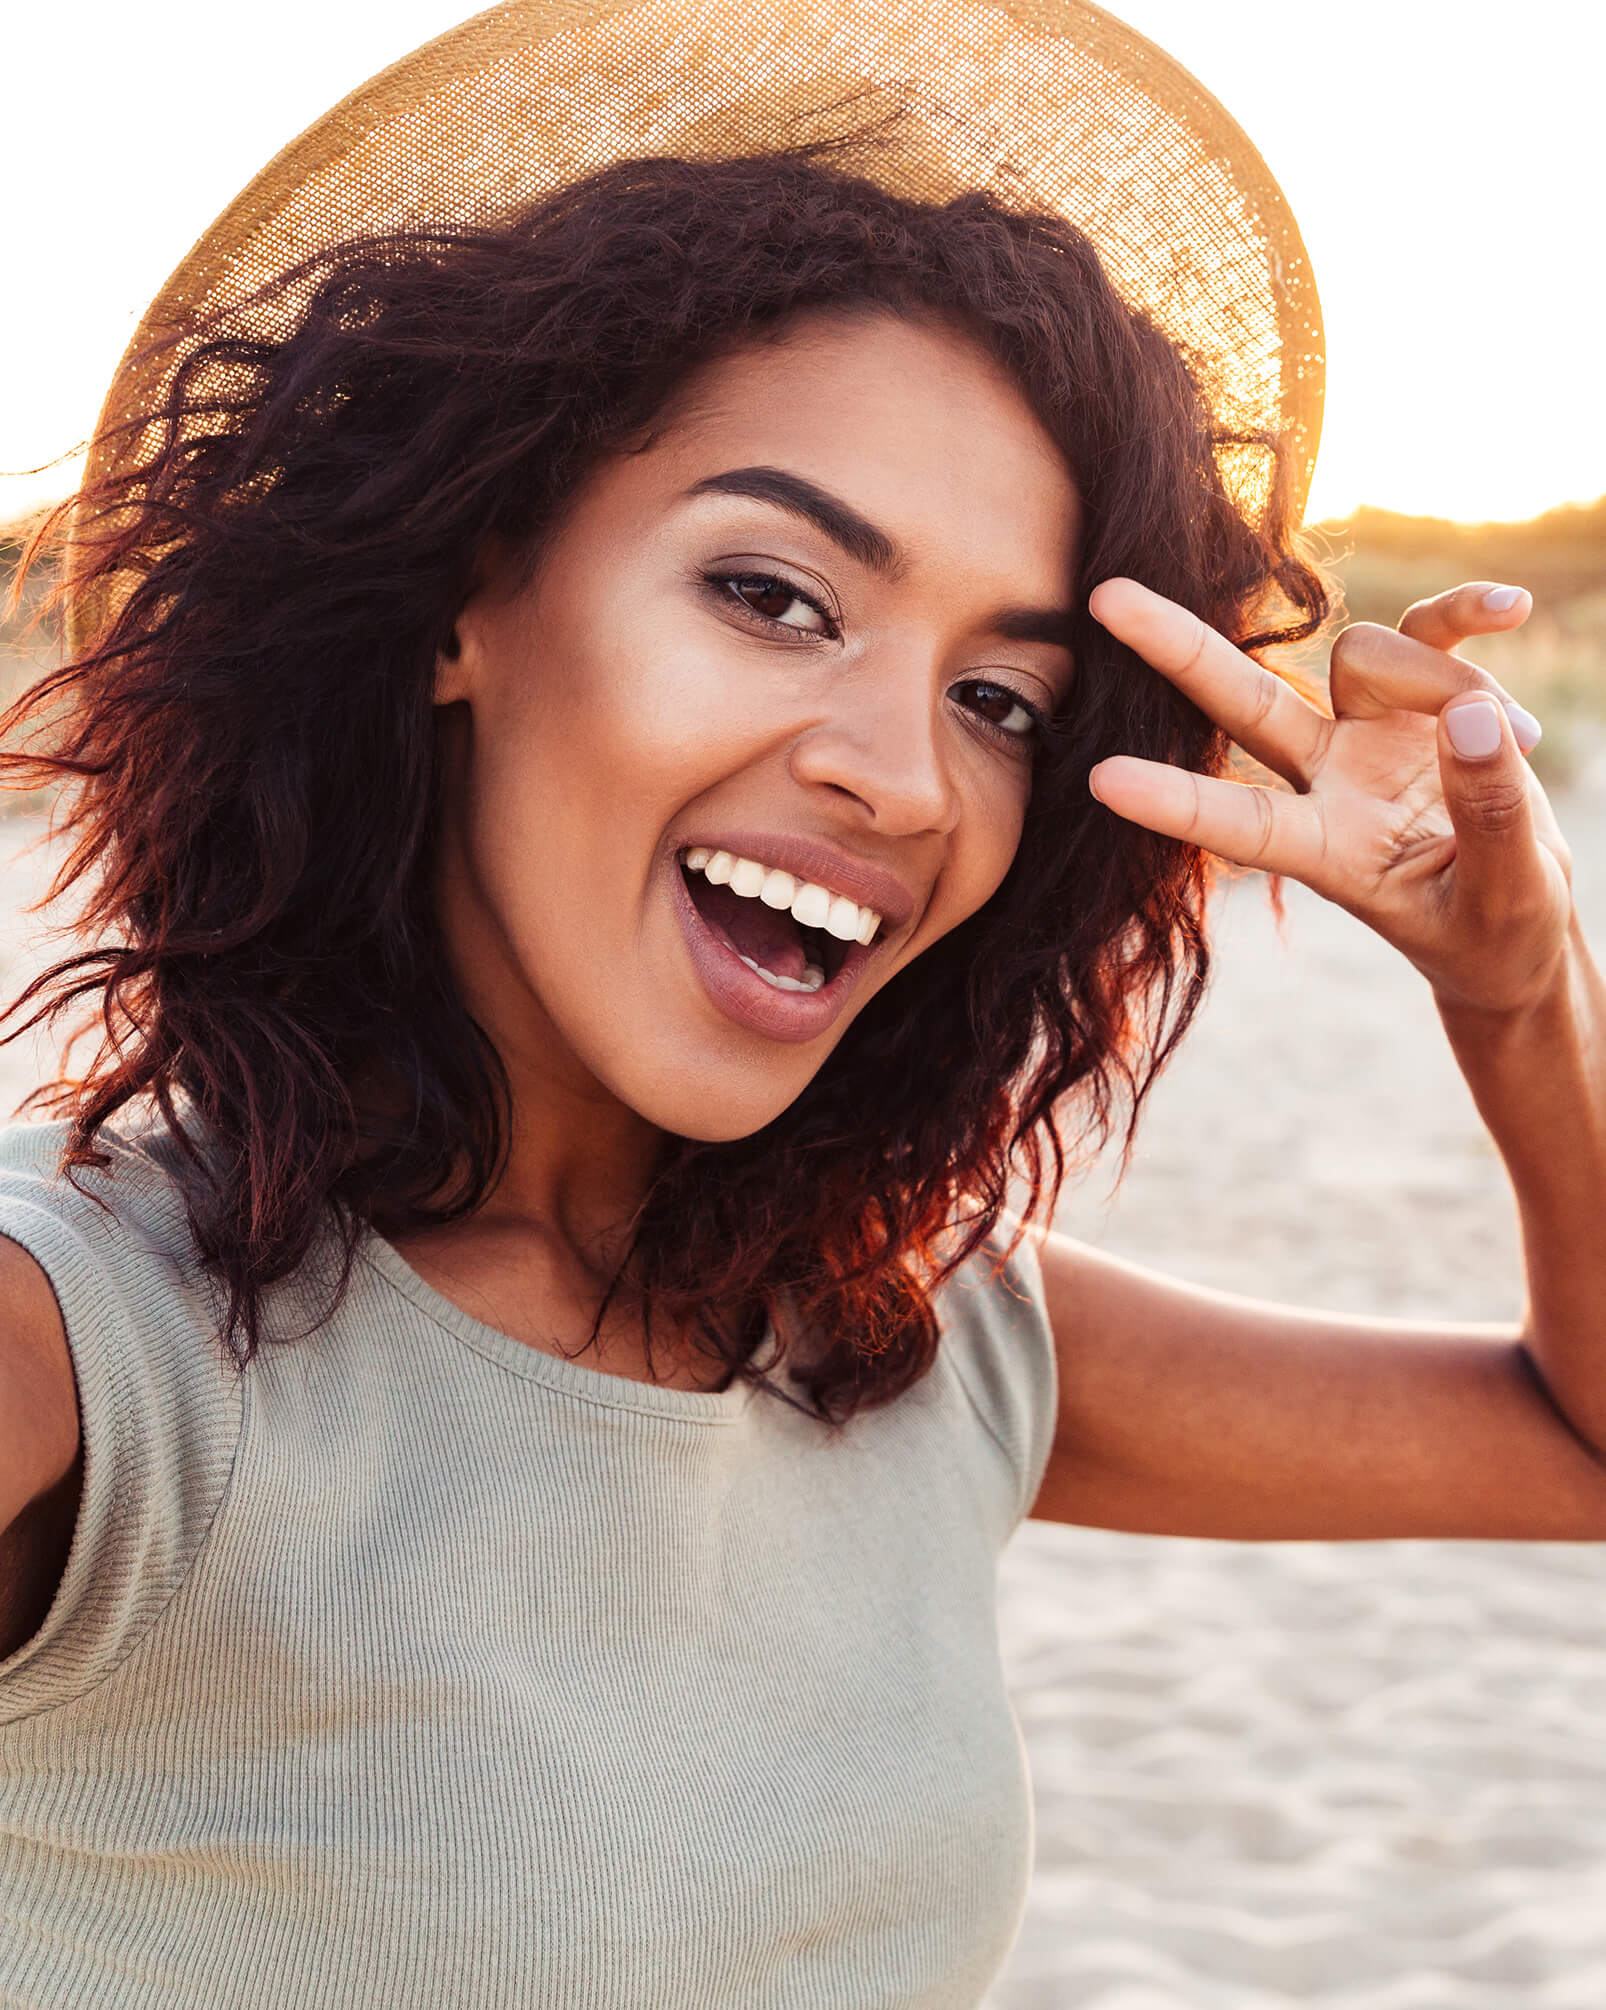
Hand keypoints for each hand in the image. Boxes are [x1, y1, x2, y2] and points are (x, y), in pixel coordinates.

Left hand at [1086, 577, 1574, 1014]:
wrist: (1515, 921)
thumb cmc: (1495, 931)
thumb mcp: (1505, 894)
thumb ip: (1489, 815)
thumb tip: (1470, 718)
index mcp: (1325, 852)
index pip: (1240, 824)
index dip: (1175, 803)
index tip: (1101, 780)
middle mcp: (1326, 783)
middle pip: (1242, 703)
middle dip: (1176, 650)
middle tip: (1104, 596)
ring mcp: (1366, 734)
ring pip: (1365, 657)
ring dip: (1443, 681)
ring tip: (1520, 744)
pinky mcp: (1420, 700)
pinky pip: (1428, 629)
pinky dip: (1464, 615)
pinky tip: (1511, 610)